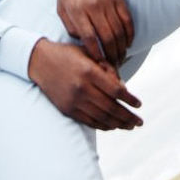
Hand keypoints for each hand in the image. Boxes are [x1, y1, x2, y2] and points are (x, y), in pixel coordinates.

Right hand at [28, 38, 142, 130]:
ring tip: (130, 126)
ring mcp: (74, 101)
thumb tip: (123, 88)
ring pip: (101, 118)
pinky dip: (103, 126)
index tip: (139, 104)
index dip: (129, 99)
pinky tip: (113, 126)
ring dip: (118, 124)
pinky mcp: (67, 109)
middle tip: (139, 121)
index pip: (115, 91)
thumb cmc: (68, 54)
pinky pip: (89, 121)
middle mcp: (81, 88)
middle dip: (128, 117)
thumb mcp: (88, 53)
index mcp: (88, 71)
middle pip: (111, 108)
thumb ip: (106, 68)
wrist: (40, 61)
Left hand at [57, 0, 134, 66]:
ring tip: (121, 58)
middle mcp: (93, 6)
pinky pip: (127, 19)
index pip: (89, 38)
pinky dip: (130, 33)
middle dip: (112, 56)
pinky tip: (128, 43)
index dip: (96, 54)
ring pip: (119, 31)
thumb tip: (83, 43)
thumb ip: (70, 27)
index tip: (99, 65)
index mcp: (77, 10)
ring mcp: (107, 1)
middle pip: (107, 37)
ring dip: (122, 48)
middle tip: (113, 66)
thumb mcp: (61, 7)